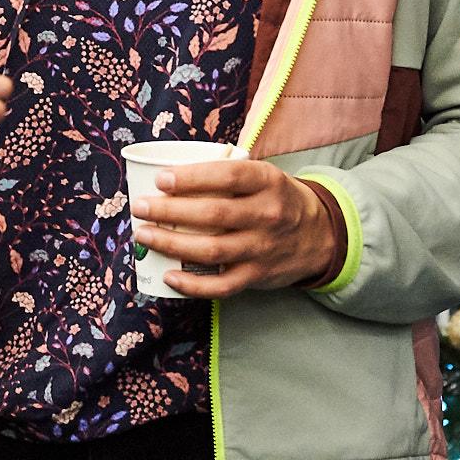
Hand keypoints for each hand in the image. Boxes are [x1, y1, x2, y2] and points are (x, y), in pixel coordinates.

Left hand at [130, 158, 337, 298]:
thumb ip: (226, 174)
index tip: (160, 179)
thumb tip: (167, 175)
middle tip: (140, 207)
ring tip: (144, 235)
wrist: (320, 235)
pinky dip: (193, 285)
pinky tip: (169, 276)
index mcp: (267, 182)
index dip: (191, 178)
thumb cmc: (275, 199)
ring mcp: (262, 249)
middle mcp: (267, 215)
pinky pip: (222, 285)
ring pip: (212, 250)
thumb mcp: (262, 175)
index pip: (227, 176)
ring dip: (172, 244)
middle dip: (169, 211)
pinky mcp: (257, 276)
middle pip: (213, 214)